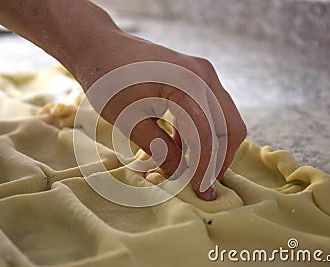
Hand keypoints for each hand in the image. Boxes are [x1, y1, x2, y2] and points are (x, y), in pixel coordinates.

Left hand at [71, 31, 246, 200]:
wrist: (100, 47)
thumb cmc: (109, 79)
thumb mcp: (129, 119)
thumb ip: (160, 149)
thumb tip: (181, 174)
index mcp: (188, 83)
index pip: (208, 134)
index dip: (205, 168)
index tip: (200, 192)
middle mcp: (203, 75)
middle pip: (230, 126)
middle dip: (219, 160)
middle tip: (203, 185)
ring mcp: (202, 74)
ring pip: (223, 120)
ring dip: (211, 148)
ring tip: (191, 172)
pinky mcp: (195, 79)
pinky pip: (209, 111)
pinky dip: (200, 134)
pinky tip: (180, 150)